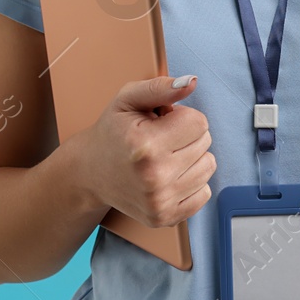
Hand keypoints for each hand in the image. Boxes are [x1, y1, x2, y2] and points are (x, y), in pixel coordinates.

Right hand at [77, 75, 215, 227]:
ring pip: (208, 166)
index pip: (199, 122)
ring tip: (164, 157)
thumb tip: (191, 82)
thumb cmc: (113, 132)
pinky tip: (169, 176)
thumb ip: (160, 87)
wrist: (90, 173)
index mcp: (146, 146)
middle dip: (186, 135)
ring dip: (191, 158)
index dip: (182, 116)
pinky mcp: (165, 217)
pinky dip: (191, 181)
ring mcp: (160, 202)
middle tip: (160, 139)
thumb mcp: (128, 99)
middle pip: (205, 142)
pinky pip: (204, 192)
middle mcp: (154, 177)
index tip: (162, 122)